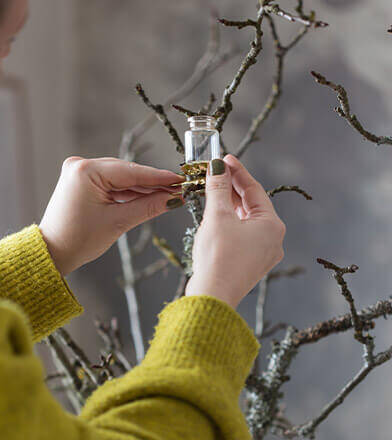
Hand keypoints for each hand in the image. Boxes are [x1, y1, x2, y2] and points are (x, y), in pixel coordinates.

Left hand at [40, 157, 183, 275]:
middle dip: (152, 183)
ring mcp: (80, 172)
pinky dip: (128, 192)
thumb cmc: (78, 240)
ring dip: (142, 188)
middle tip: (177, 190)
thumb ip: (148, 206)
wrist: (53, 252)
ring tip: (166, 196)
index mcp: (86, 171)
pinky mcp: (82, 180)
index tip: (179, 180)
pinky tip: (147, 196)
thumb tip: (174, 199)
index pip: (132, 172)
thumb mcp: (118, 222)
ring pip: (121, 178)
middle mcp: (81, 165)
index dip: (159, 177)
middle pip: (127, 172)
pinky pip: (111, 183)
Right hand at [185, 155, 285, 308]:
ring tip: (213, 190)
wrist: (213, 297)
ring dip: (230, 205)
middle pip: (252, 205)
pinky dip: (230, 222)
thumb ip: (218, 188)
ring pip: (247, 220)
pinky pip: (243, 234)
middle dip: (233, 188)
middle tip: (217, 172)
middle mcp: (273, 239)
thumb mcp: (217, 216)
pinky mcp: (251, 263)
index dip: (238, 171)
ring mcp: (263, 253)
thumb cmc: (218, 257)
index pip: (255, 189)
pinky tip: (217, 215)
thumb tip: (217, 167)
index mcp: (272, 225)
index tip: (225, 158)